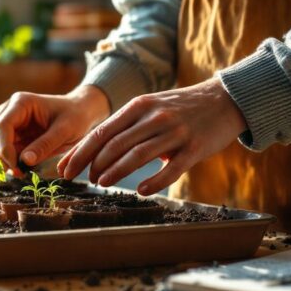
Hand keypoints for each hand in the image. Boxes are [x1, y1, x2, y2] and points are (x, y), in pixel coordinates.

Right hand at [0, 85, 110, 177]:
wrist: (80, 112)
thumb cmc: (74, 116)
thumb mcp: (64, 131)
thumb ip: (45, 145)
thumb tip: (24, 162)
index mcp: (21, 103)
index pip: (2, 125)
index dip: (4, 147)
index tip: (15, 166)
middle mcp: (9, 110)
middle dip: (0, 156)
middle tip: (17, 174)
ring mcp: (9, 122)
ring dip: (2, 160)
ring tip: (19, 174)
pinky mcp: (12, 134)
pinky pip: (3, 149)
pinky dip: (8, 161)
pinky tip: (20, 170)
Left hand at [58, 78, 246, 194]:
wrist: (224, 99)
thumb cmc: (178, 108)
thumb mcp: (149, 107)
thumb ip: (124, 126)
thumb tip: (90, 151)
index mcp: (138, 106)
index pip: (101, 132)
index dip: (81, 152)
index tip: (66, 169)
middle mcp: (154, 117)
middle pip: (115, 144)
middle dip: (93, 164)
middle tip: (84, 179)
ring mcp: (175, 132)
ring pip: (138, 155)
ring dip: (116, 171)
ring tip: (101, 183)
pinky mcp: (195, 147)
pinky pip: (171, 168)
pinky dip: (155, 181)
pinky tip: (142, 191)